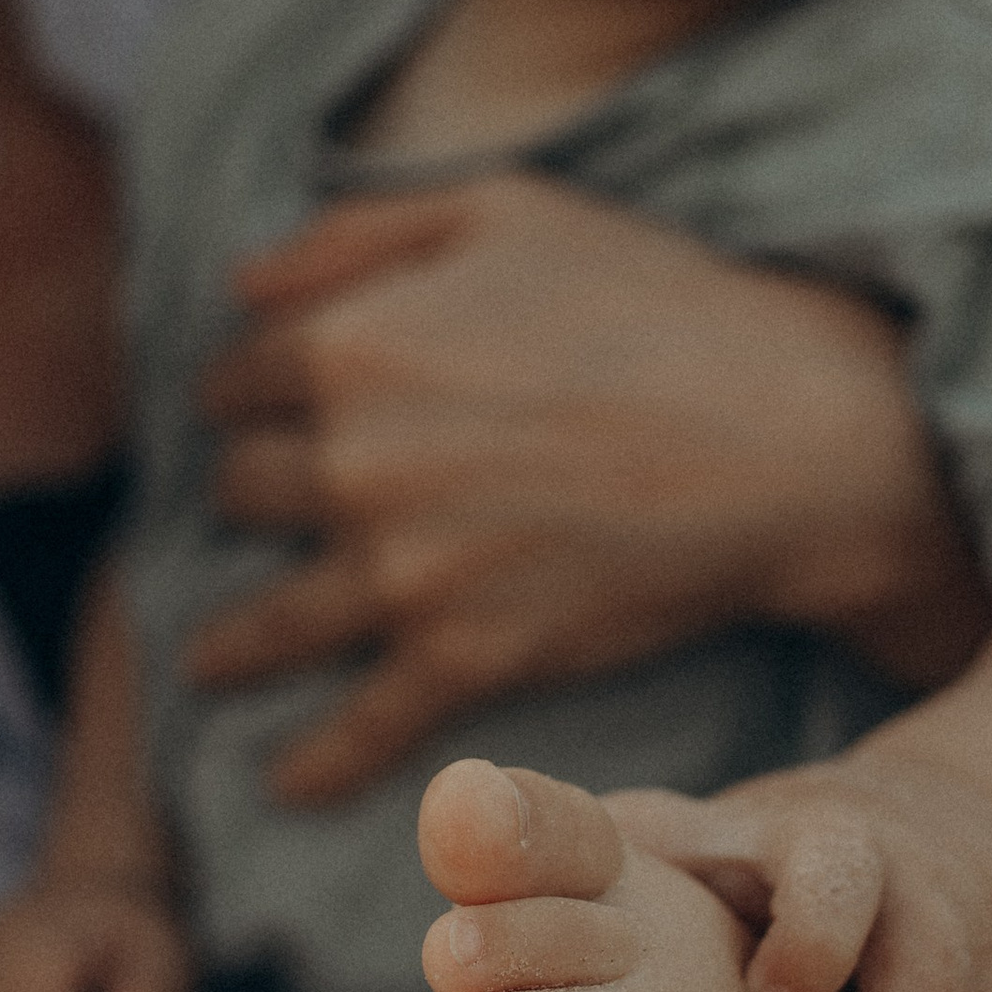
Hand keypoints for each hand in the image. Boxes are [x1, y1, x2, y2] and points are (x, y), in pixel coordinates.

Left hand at [184, 172, 986, 802]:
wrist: (784, 435)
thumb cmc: (653, 301)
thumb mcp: (500, 208)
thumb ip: (353, 233)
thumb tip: (238, 283)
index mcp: (349, 345)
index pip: (235, 380)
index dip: (247, 392)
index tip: (259, 412)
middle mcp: (351, 462)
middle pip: (241, 493)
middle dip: (251, 497)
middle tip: (268, 511)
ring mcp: (403, 572)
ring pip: (268, 622)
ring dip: (228, 645)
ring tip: (208, 665)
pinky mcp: (466, 657)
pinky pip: (360, 729)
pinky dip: (314, 763)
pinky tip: (285, 782)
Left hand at [609, 751, 991, 991]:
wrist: (917, 844)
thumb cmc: (750, 857)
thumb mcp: (680, 834)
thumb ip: (581, 848)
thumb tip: (465, 851)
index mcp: (827, 842)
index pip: (842, 876)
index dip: (813, 943)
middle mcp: (914, 891)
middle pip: (934, 976)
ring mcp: (968, 956)